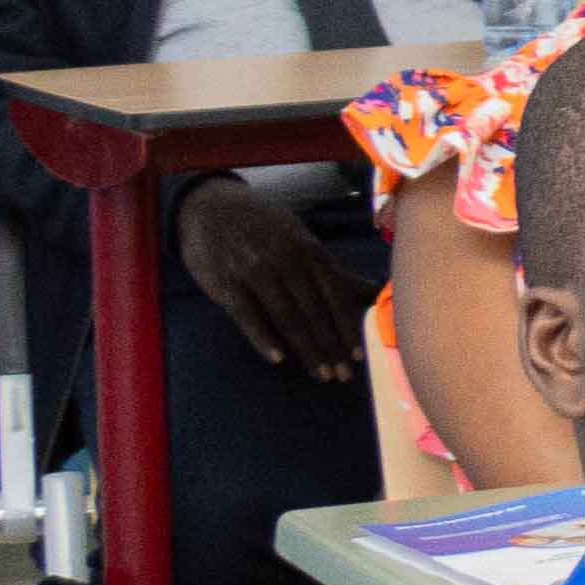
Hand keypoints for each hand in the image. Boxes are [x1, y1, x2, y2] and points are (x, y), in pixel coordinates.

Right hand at [175, 179, 369, 382]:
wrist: (210, 207)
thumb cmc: (265, 228)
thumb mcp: (301, 239)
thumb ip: (332, 270)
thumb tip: (373, 292)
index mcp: (309, 251)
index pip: (335, 295)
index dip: (347, 327)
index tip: (358, 356)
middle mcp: (286, 260)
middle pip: (314, 311)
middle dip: (331, 346)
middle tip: (343, 377)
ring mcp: (254, 271)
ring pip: (286, 317)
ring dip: (306, 350)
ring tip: (320, 374)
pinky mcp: (225, 283)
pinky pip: (246, 315)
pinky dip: (263, 337)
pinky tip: (278, 358)